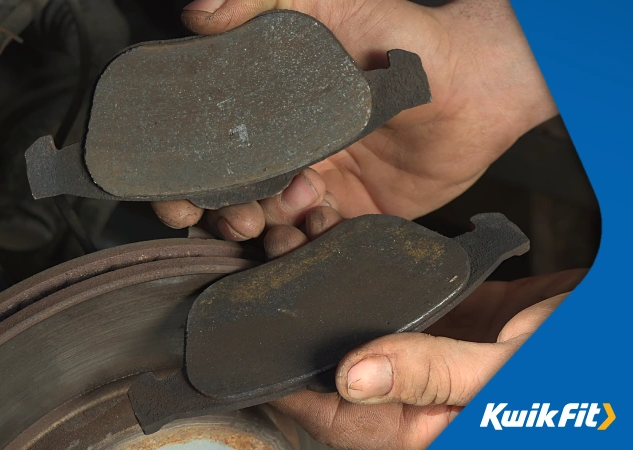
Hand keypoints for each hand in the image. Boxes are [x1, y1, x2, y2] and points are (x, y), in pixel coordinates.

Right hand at [153, 0, 555, 236]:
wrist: (471, 81)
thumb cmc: (399, 36)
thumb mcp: (325, 6)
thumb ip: (258, 2)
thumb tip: (197, 11)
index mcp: (268, 116)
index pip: (210, 157)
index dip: (187, 185)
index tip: (184, 201)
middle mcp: (287, 155)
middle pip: (234, 203)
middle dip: (230, 218)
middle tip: (246, 216)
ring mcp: (320, 186)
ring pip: (272, 229)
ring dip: (269, 236)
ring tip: (291, 218)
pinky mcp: (354, 213)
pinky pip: (318, 244)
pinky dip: (310, 245)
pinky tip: (322, 224)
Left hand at [262, 207, 585, 449]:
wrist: (607, 317)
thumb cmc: (577, 364)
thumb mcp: (504, 373)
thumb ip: (429, 373)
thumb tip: (352, 377)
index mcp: (429, 429)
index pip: (341, 421)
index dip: (296, 394)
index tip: (259, 359)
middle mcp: (422, 400)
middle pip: (343, 383)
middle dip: (306, 350)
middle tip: (270, 306)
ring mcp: (431, 361)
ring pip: (364, 343)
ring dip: (333, 317)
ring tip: (296, 277)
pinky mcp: (446, 327)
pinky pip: (395, 314)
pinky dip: (369, 294)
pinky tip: (345, 268)